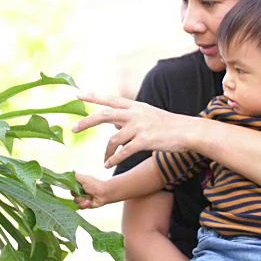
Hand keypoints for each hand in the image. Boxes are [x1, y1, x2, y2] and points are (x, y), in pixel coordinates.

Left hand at [72, 93, 192, 167]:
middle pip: (105, 115)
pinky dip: (114, 159)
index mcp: (135, 106)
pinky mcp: (145, 141)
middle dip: (87, 122)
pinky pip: (124, 152)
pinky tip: (109, 165)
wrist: (188, 131)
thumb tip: (113, 121)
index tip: (78, 94)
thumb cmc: (168, 125)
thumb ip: (129, 117)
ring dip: (106, 152)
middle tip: (73, 128)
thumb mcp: (147, 115)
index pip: (110, 99)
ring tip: (104, 161)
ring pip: (114, 139)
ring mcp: (140, 127)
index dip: (93, 97)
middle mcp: (135, 114)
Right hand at [73, 173, 107, 208]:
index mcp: (78, 185)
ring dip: (82, 199)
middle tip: (84, 192)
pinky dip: (84, 204)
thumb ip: (75, 176)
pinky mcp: (84, 205)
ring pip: (75, 201)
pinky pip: (80, 206)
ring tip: (89, 198)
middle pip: (72, 194)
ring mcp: (82, 199)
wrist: (104, 193)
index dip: (72, 187)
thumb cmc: (95, 184)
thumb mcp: (84, 178)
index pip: (70, 187)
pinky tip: (89, 201)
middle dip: (78, 194)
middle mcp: (79, 192)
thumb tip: (67, 175)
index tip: (75, 187)